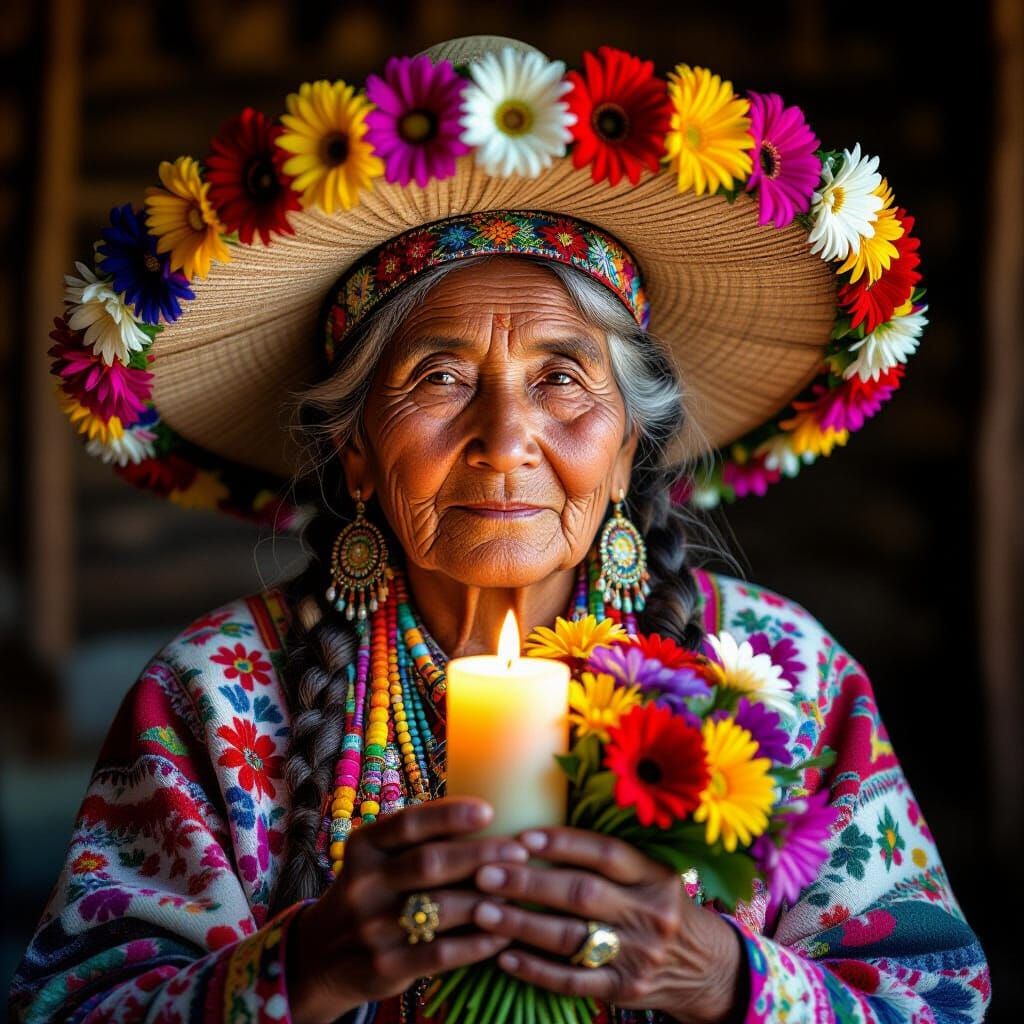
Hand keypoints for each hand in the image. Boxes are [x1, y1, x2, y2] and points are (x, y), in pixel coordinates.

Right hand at [288, 797, 528, 1023]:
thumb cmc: (373, 890)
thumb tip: (486, 813)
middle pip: (428, 863)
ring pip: (438, 909)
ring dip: (485, 900)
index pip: (408, 823)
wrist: (324, 954)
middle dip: (479, 855)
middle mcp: (363, 884)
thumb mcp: (379, 856)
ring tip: (517, 892)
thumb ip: (419, 837)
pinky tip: (502, 935)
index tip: (489, 811)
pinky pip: (439, 953)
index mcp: (363, 846)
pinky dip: (476, 943)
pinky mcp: (384, 967)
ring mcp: (371, 927)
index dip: (450, 815)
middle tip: (518, 851)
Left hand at [470, 826, 744, 1023]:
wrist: (708, 968)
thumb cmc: (662, 907)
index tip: (522, 837)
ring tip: (483, 911)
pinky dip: (536, 970)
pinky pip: (573, 981)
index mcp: (654, 875)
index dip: (562, 843)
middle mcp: (648, 913)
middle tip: (486, 872)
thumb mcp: (652, 874)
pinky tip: (505, 956)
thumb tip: (540, 833)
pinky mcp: (625, 991)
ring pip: (571, 937)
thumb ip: (610, 859)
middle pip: (581, 894)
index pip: (605, 853)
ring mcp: (638, 955)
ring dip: (521, 924)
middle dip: (528, 883)